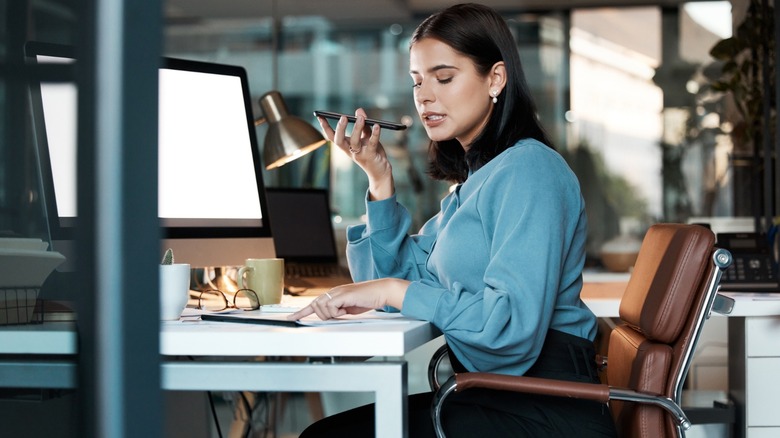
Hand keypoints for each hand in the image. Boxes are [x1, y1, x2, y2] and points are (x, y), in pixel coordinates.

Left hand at [287, 278, 409, 320]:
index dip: (301, 311)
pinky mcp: (341, 294)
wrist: (381, 291)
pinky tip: (346, 309)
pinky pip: (330, 307)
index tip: (291, 318)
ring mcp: (337, 292)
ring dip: (332, 314)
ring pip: (321, 308)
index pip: (314, 303)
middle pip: (315, 306)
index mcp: (334, 294)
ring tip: (345, 311)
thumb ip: (338, 311)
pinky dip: (337, 312)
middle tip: (339, 315)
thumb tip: (330, 318)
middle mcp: (333, 291)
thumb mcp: (350, 308)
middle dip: (323, 315)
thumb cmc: (369, 299)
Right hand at [316, 108, 394, 200]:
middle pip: (339, 141)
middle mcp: (350, 150)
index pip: (332, 136)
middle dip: (340, 129)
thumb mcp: (366, 136)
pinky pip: (372, 144)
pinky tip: (377, 126)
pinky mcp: (371, 156)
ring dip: (357, 129)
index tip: (320, 116)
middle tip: (343, 117)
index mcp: (346, 145)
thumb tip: (359, 110)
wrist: (380, 171)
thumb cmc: (372, 152)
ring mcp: (360, 154)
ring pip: (355, 142)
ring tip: (361, 118)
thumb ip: (363, 124)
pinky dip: (374, 134)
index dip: (325, 127)